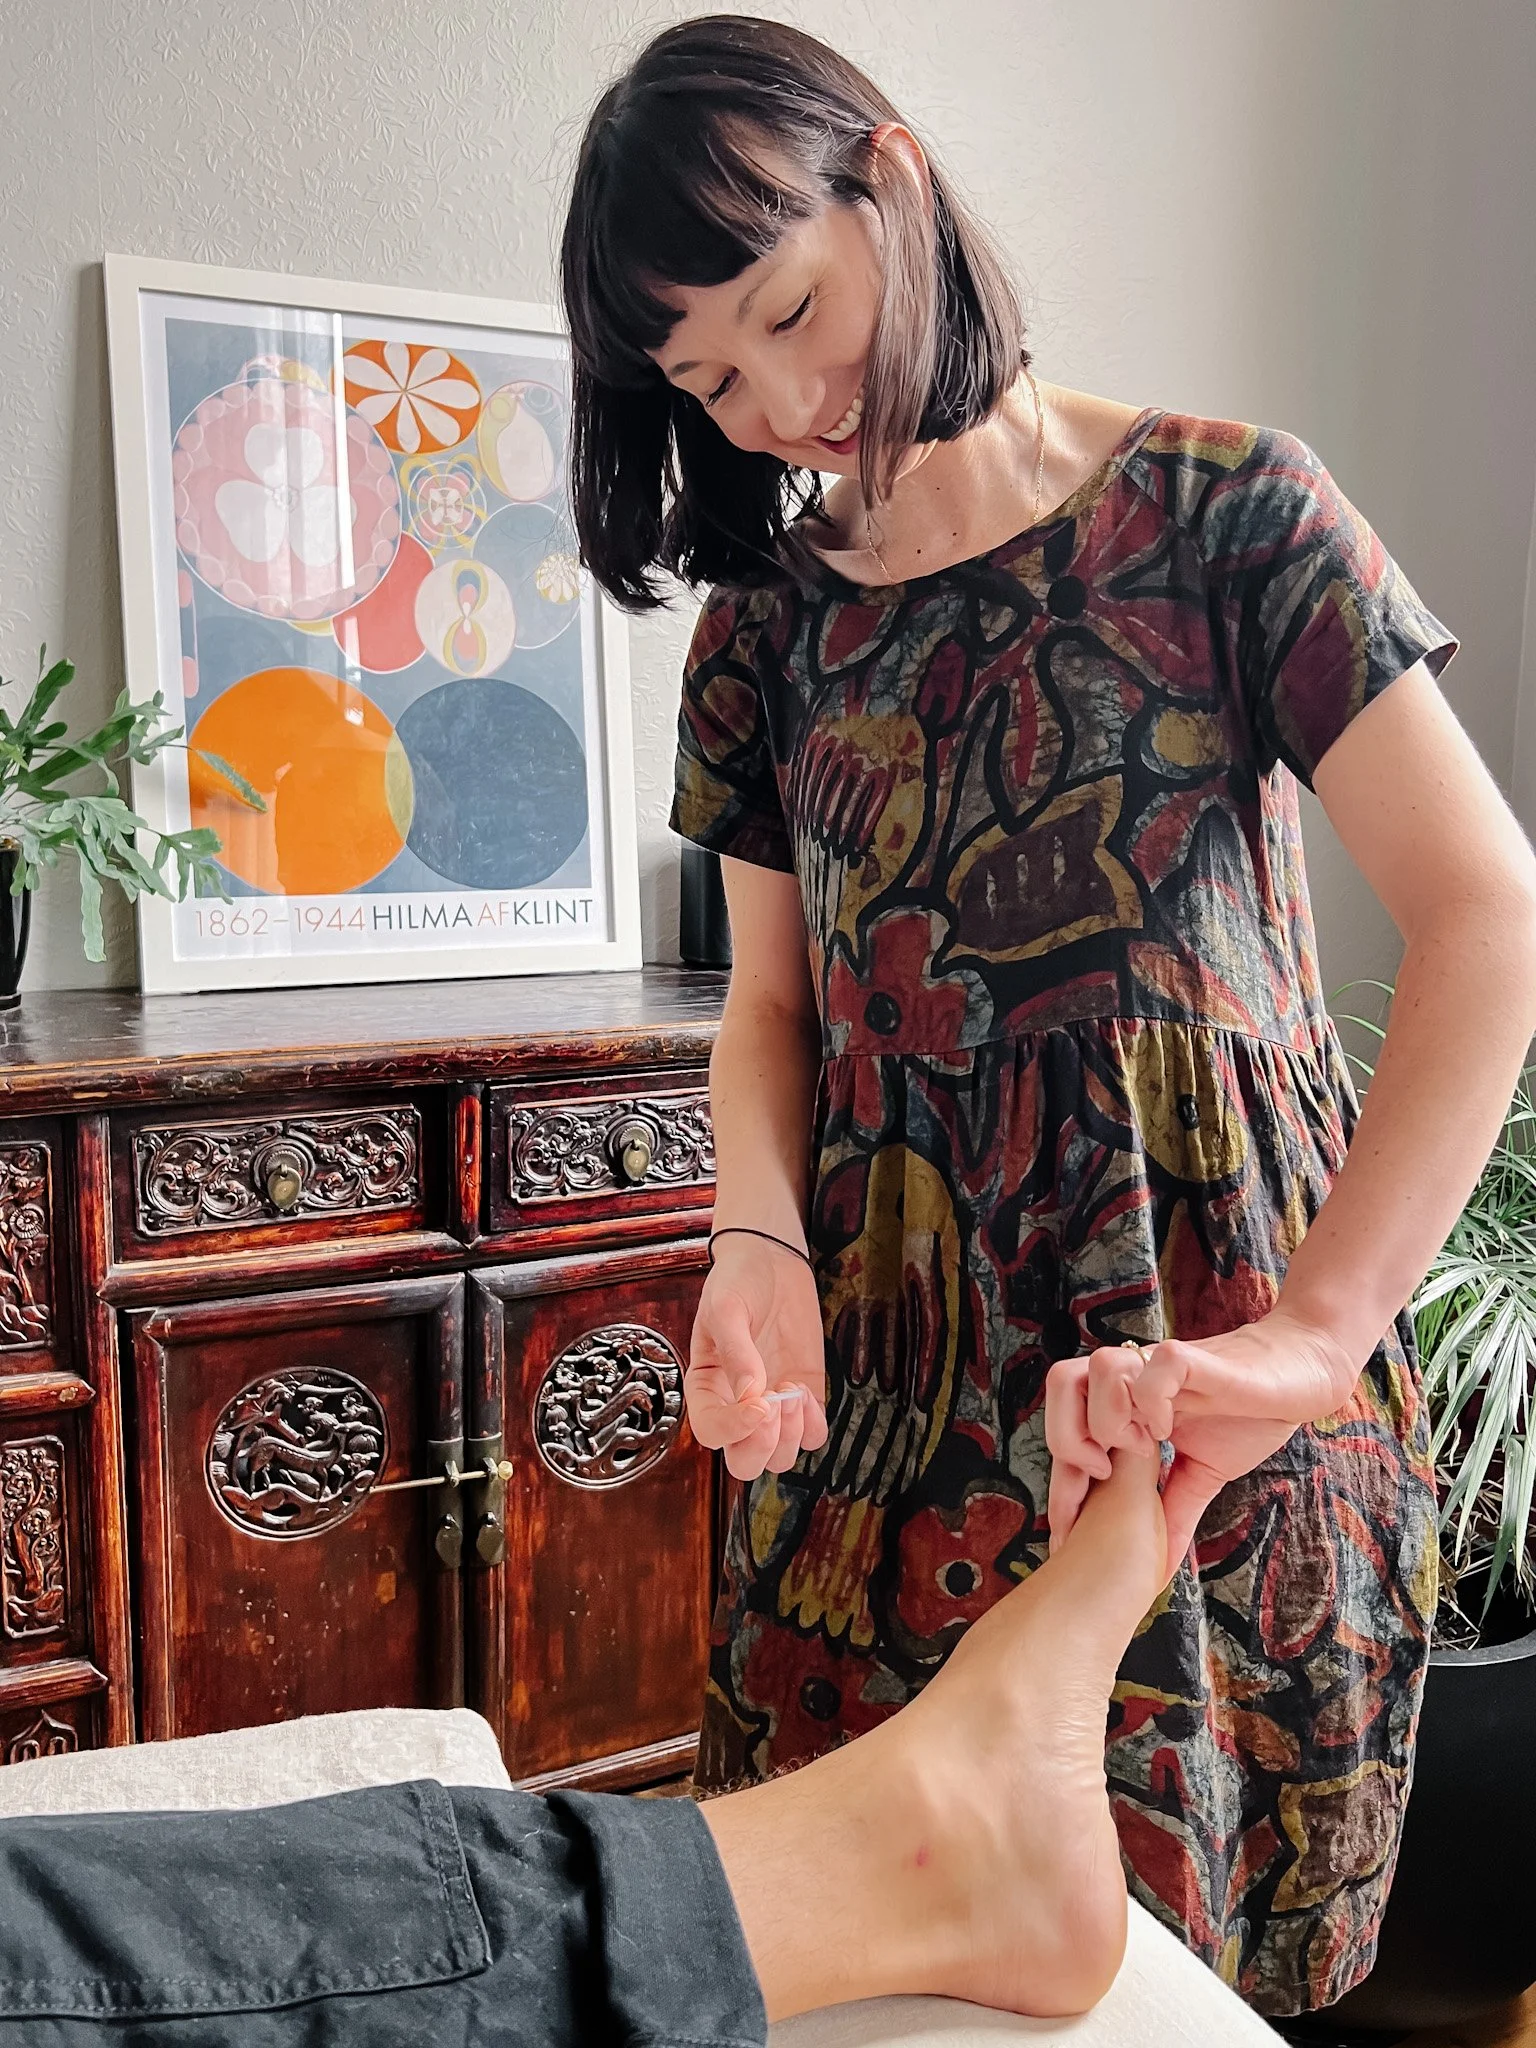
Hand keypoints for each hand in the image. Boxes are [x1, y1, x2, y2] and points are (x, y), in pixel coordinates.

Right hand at [685, 1234, 829, 1480]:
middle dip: (762, 1445)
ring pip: (780, 1457)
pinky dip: (813, 1426)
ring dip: (789, 1436)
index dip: (734, 1429)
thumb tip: (750, 1394)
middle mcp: (737, 1406)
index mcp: (706, 1389)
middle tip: (774, 1404)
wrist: (769, 1260)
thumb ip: (736, 1352)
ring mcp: (772, 1405)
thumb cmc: (736, 1282)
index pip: (711, 1432)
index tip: (758, 1402)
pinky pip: (812, 1436)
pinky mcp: (803, 1396)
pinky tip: (804, 1392)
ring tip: (792, 1392)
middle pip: (744, 1463)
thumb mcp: (726, 1309)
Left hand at [1045, 1308, 1360, 1575]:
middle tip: (1103, 1473)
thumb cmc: (1249, 1416)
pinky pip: (1154, 1366)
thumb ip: (1173, 1511)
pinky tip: (1172, 1429)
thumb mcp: (1201, 1474)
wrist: (1301, 1377)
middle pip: (1060, 1383)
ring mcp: (1159, 1364)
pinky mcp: (1193, 1357)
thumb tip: (1159, 1568)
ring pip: (1096, 1367)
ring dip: (1110, 1415)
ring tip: (1143, 1448)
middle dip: (1068, 1438)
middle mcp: (1134, 1378)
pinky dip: (1153, 1400)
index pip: (1068, 1429)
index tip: (1067, 1534)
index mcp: (1127, 1404)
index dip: (1060, 1481)